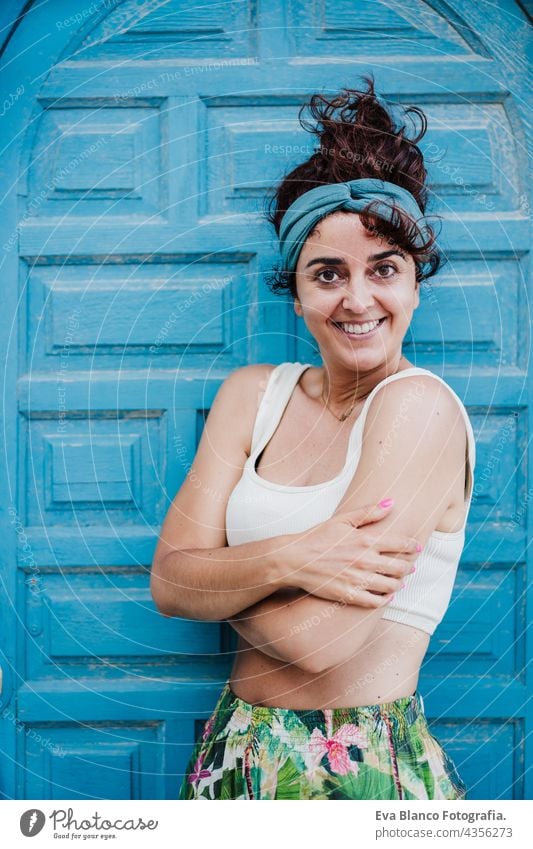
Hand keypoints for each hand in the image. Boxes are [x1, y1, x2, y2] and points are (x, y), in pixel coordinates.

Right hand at [278, 500, 420, 607]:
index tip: (417, 547)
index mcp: (366, 540)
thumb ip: (368, 512)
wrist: (295, 560)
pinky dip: (385, 600)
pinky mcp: (349, 595)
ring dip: (400, 583)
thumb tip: (391, 503)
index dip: (413, 546)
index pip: (400, 544)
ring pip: (391, 586)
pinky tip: (386, 596)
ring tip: (400, 581)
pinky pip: (375, 602)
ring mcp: (358, 580)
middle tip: (411, 566)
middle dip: (409, 566)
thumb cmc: (317, 537)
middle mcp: (365, 561)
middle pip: (400, 567)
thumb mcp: (342, 520)